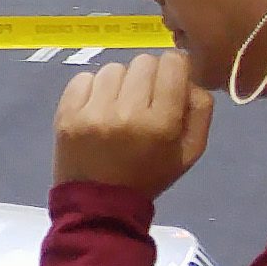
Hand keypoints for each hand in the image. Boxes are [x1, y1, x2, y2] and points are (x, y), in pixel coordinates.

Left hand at [53, 51, 214, 198]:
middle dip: (147, 76)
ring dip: (119, 83)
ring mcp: (93, 113)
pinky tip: (96, 109)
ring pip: (113, 68)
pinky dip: (92, 89)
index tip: (169, 80)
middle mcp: (127, 113)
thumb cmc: (149, 175)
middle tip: (143, 99)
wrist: (100, 203)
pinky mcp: (66, 114)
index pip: (171, 63)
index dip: (173, 67)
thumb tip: (189, 75)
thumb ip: (200, 110)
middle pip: (143, 62)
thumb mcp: (189, 151)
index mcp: (161, 123)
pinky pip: (83, 78)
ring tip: (118, 106)